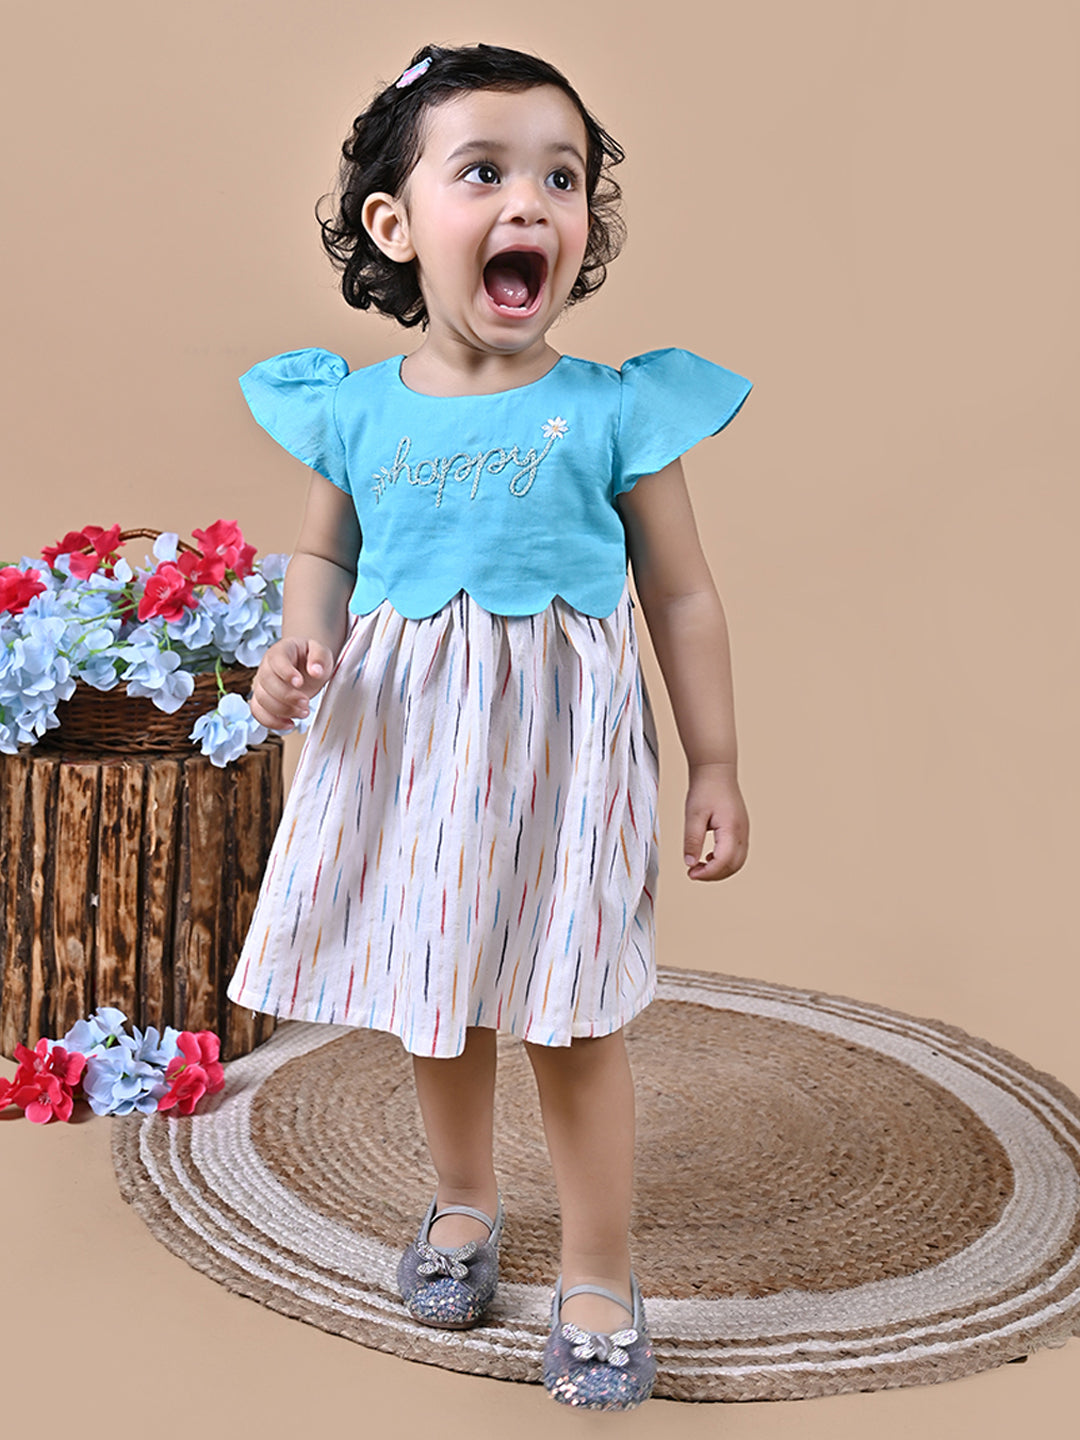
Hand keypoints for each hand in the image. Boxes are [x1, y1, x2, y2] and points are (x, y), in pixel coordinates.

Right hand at [249, 636, 334, 732]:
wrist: (305, 664)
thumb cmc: (310, 657)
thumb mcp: (321, 651)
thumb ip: (319, 657)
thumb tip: (316, 671)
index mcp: (280, 651)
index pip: (276, 660)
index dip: (286, 672)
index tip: (299, 682)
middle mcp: (266, 667)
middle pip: (267, 682)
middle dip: (287, 696)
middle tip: (305, 702)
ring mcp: (262, 684)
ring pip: (262, 700)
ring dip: (282, 711)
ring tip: (303, 712)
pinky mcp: (263, 700)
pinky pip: (258, 713)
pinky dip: (272, 722)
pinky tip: (290, 723)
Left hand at [683, 762, 748, 880]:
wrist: (716, 770)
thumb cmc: (705, 789)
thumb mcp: (693, 815)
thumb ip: (692, 840)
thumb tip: (689, 863)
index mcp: (731, 828)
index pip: (724, 861)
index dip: (707, 873)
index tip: (690, 874)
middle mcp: (742, 832)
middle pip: (734, 866)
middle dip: (714, 875)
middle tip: (693, 874)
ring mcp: (743, 831)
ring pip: (738, 861)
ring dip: (720, 870)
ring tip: (699, 867)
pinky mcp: (740, 829)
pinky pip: (737, 853)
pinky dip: (724, 861)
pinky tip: (708, 857)